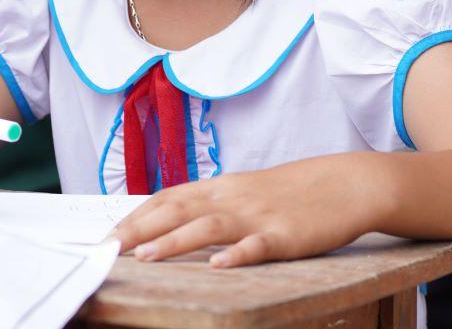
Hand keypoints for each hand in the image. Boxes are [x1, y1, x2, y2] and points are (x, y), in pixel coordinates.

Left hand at [111, 154, 382, 266]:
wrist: (344, 184)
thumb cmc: (288, 193)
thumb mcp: (242, 192)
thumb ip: (207, 205)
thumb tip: (166, 221)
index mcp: (218, 188)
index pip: (166, 199)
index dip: (135, 217)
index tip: (107, 235)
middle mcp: (231, 198)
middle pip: (177, 210)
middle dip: (139, 230)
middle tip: (108, 248)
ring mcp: (257, 216)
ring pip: (208, 227)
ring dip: (173, 241)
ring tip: (145, 257)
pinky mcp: (286, 235)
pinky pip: (258, 246)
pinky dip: (237, 255)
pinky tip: (218, 266)